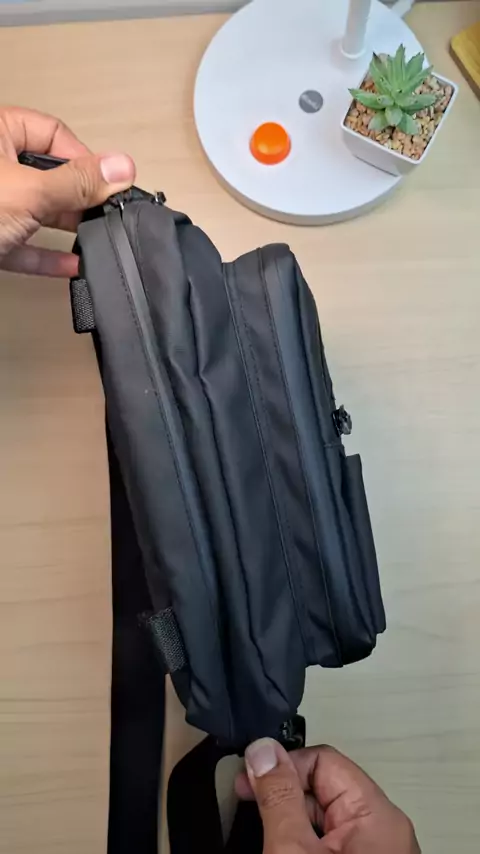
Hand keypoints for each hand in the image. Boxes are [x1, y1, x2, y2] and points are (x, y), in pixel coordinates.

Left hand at [0, 105, 135, 276]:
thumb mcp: (29, 192)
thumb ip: (78, 182)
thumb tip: (122, 168)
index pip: (52, 133)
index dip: (82, 157)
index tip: (107, 181)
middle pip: (48, 174)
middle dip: (77, 196)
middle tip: (103, 211)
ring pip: (36, 211)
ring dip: (66, 226)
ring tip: (94, 236)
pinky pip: (23, 245)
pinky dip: (47, 256)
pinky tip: (73, 265)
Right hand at [236, 739, 420, 853]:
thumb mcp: (295, 851)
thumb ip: (279, 797)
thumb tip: (263, 749)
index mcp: (376, 815)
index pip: (322, 760)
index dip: (282, 764)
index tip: (249, 777)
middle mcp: (381, 831)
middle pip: (320, 789)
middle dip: (281, 795)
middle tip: (248, 808)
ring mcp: (372, 853)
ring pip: (320, 820)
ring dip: (288, 822)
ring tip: (261, 836)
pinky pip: (326, 843)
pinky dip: (300, 843)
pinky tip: (279, 851)